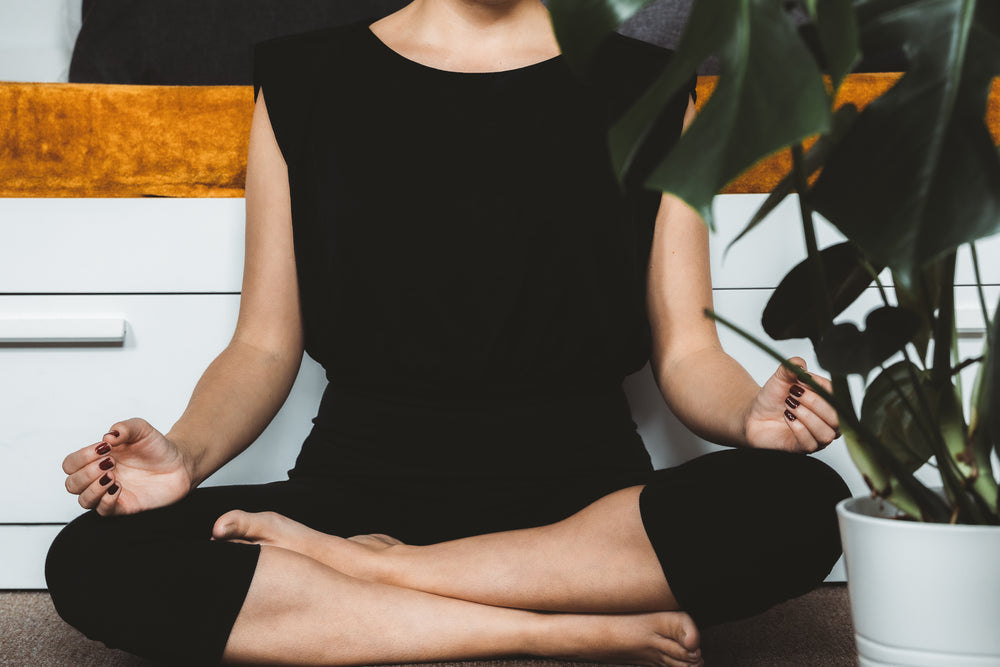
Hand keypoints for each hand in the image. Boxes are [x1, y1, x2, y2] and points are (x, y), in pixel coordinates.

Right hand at [62, 418, 192, 515]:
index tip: (105, 448)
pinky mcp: (123, 506)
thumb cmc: (157, 447)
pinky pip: (103, 511)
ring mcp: (110, 493)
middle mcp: (100, 477)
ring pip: (83, 500)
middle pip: (71, 484)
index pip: (70, 464)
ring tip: (113, 475)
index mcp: (98, 459)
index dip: (81, 457)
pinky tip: (119, 487)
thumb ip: (124, 427)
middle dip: (85, 473)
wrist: (180, 463)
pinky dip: (106, 499)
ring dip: (93, 487)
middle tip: (110, 463)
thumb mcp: (141, 429)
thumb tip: (108, 436)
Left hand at [744, 357, 839, 452]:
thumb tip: (799, 363)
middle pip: (837, 418)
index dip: (821, 388)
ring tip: (790, 405)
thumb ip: (791, 368)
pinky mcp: (802, 448)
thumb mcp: (780, 378)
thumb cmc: (772, 398)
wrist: (753, 415)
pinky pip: (810, 444)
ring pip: (827, 433)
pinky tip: (788, 417)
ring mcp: (817, 437)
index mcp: (828, 403)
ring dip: (807, 417)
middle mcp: (827, 422)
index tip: (802, 380)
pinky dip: (799, 428)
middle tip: (794, 393)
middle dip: (815, 403)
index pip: (839, 397)